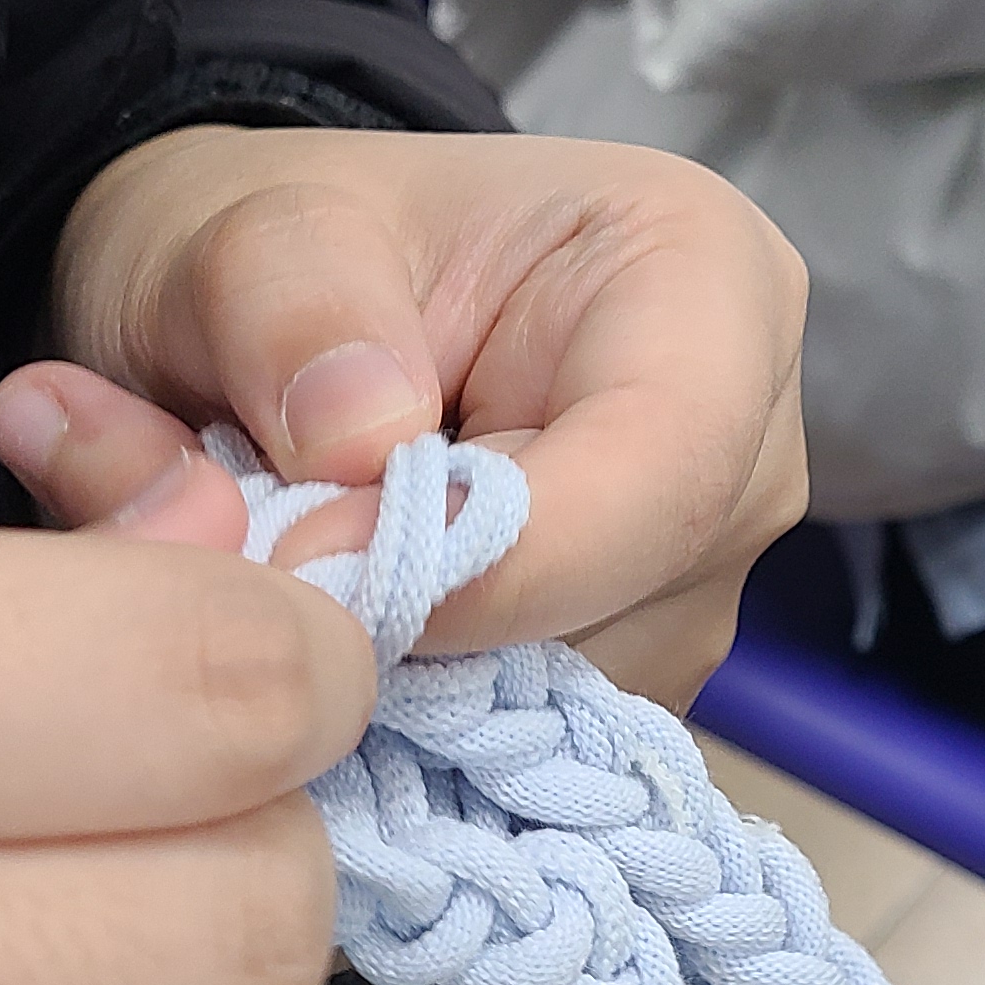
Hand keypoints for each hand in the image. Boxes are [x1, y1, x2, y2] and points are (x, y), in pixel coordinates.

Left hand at [0, 126, 814, 711]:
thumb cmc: (277, 261)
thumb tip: (359, 447)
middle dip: (433, 634)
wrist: (263, 318)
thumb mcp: (240, 237)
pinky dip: (422, 724)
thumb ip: (285, 312)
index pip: (663, 470)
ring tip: (299, 591)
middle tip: (265, 584)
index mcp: (705, 280)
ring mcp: (698, 579)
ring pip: (580, 709)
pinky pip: (541, 746)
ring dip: (414, 691)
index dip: (488, 555)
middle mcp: (744, 448)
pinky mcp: (633, 673)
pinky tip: (343, 646)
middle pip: (626, 611)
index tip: (305, 559)